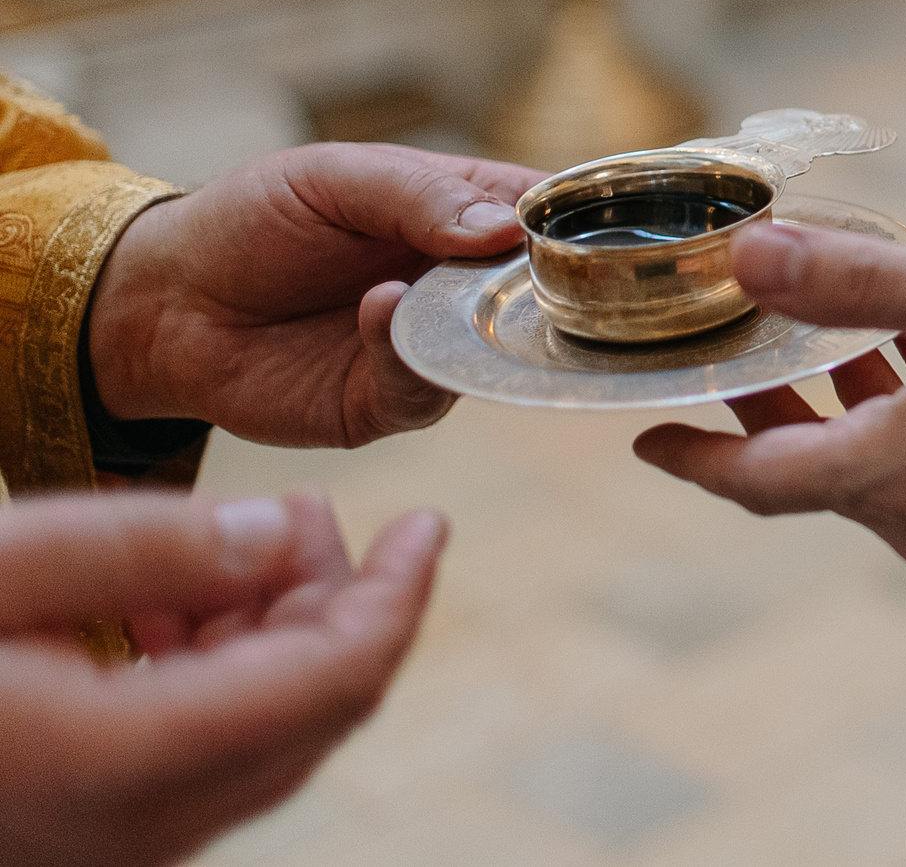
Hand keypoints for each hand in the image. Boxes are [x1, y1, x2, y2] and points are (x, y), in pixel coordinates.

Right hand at [0, 490, 445, 866]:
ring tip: (235, 537)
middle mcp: (139, 826)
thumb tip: (280, 532)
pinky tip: (163, 602)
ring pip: (251, 735)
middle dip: (331, 598)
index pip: (334, 681)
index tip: (426, 523)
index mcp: (132, 760)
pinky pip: (186, 757)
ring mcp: (106, 844)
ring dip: (264, 631)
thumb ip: (149, 547)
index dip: (396, 594)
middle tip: (306, 507)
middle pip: (306, 710)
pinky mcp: (79, 833)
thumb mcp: (0, 566)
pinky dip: (205, 672)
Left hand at [88, 144, 544, 447]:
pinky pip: (429, 392)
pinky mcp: (391, 402)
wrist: (163, 303)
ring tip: (429, 289)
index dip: (580, 220)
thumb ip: (419, 195)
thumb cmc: (250, 221)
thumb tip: (506, 229)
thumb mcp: (333, 179)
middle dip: (549, 288)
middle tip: (532, 273)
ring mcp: (433, 345)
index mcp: (463, 211)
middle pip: (545, 290)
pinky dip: (412, 358)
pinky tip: (376, 311)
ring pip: (499, 349)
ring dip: (476, 324)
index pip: (547, 212)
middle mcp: (462, 283)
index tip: (596, 226)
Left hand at [634, 224, 905, 568]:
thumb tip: (752, 257)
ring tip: (837, 320)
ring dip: (837, 401)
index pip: (758, 482)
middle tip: (737, 332)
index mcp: (899, 471)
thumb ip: (860, 284)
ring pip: (862, 467)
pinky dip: (894, 415)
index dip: (693, 457)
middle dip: (765, 405)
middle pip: (805, 469)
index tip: (643, 435)